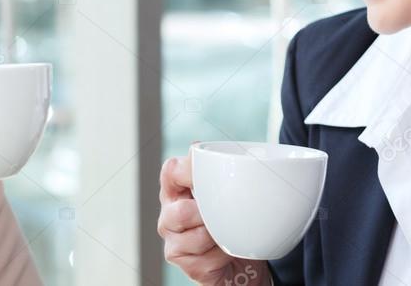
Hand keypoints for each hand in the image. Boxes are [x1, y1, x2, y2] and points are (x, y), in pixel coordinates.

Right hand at [158, 154, 270, 284]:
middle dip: (207, 215)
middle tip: (224, 213)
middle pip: (180, 212)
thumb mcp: (226, 193)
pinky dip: (223, 254)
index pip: (172, 171)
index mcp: (177, 190)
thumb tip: (197, 146)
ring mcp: (173, 241)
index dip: (189, 170)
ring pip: (197, 238)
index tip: (210, 174)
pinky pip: (207, 259)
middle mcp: (169, 215)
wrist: (242, 259)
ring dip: (220, 237)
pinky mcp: (184, 263)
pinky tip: (226, 251)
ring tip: (227, 234)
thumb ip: (213, 171)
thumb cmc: (230, 221)